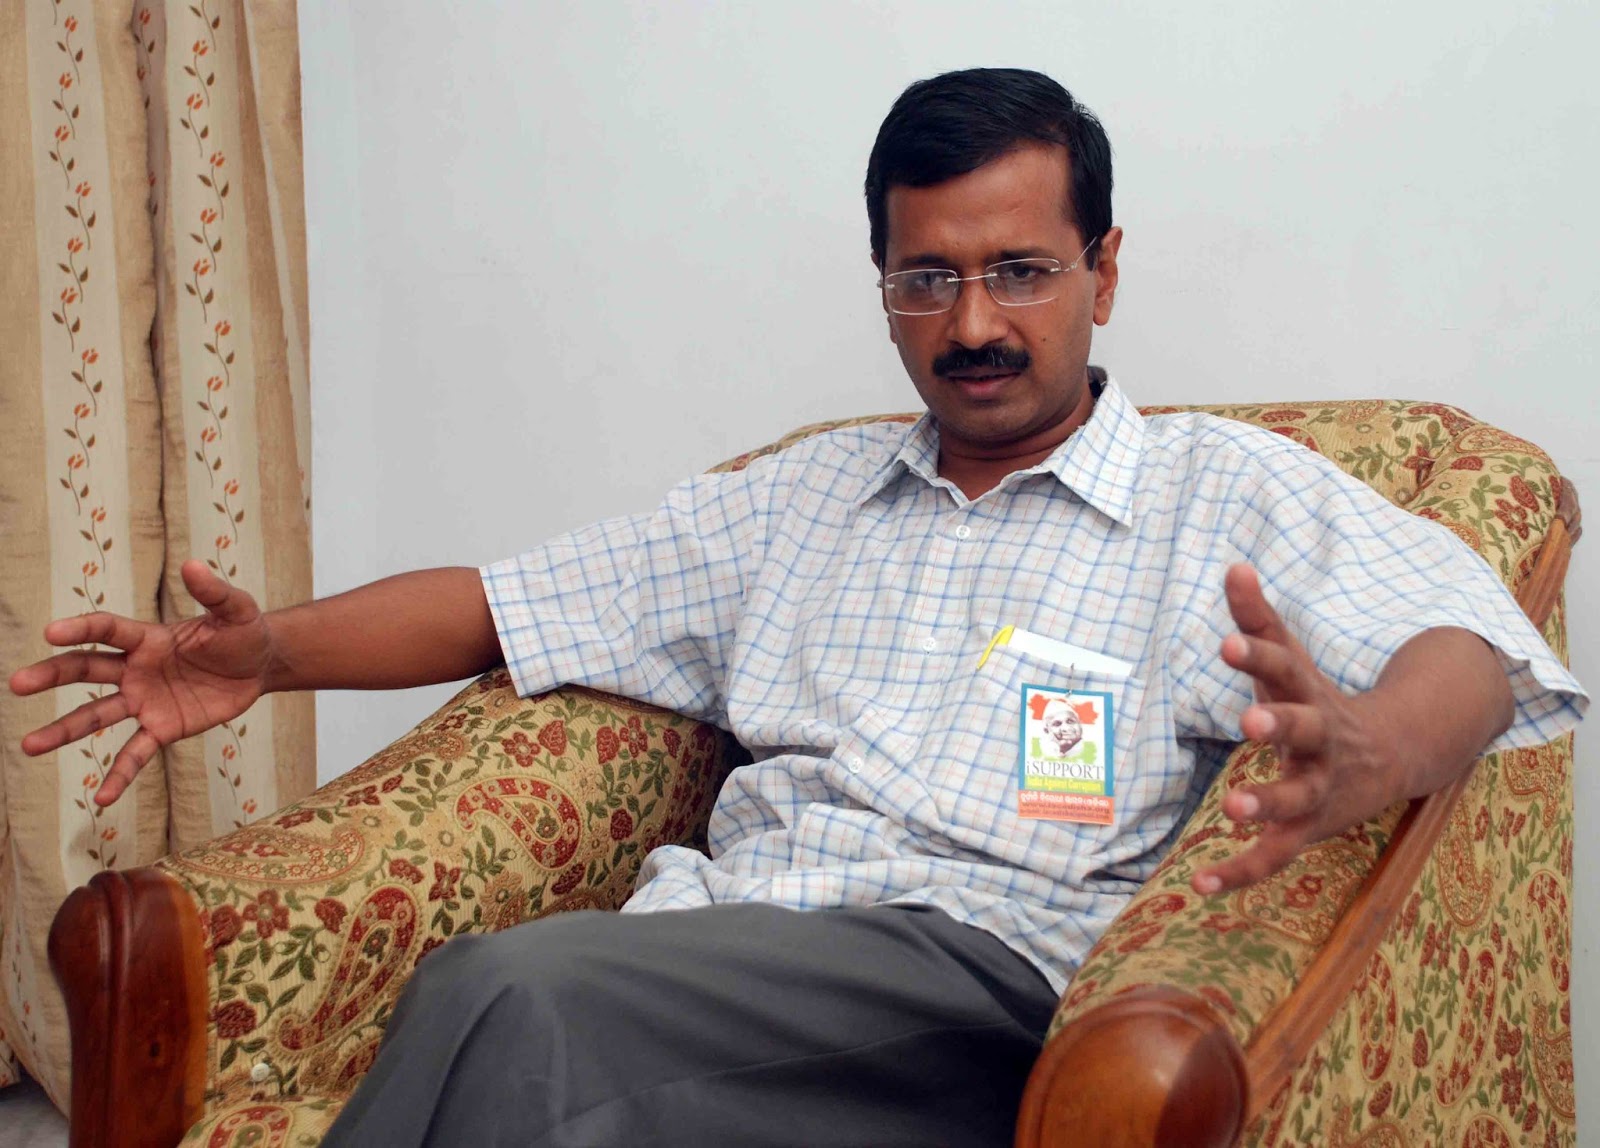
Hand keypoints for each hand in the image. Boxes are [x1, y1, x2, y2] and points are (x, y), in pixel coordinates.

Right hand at [8, 559, 274, 806]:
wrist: (261, 665)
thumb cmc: (243, 631)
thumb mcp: (236, 610)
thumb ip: (214, 592)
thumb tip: (193, 564)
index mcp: (147, 637)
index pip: (106, 631)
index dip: (80, 629)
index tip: (49, 632)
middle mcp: (136, 669)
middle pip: (86, 670)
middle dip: (51, 676)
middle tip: (17, 683)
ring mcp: (146, 701)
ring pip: (96, 716)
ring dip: (63, 731)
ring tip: (28, 746)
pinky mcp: (163, 728)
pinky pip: (135, 753)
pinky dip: (119, 775)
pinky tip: (101, 798)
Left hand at [1191, 564, 1402, 894]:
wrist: (1395, 757)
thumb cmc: (1319, 702)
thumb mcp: (1291, 661)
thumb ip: (1259, 619)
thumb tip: (1233, 565)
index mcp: (1308, 695)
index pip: (1283, 668)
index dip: (1257, 654)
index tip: (1228, 642)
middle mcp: (1320, 742)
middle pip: (1303, 730)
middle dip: (1279, 725)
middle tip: (1248, 720)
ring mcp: (1319, 789)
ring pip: (1295, 800)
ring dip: (1265, 802)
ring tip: (1231, 806)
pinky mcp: (1309, 829)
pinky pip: (1276, 855)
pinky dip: (1243, 873)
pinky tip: (1202, 886)